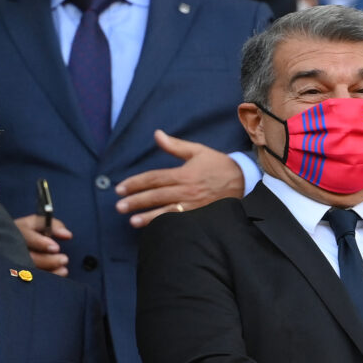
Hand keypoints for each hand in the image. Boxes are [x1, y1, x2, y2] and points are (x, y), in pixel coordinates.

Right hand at [14, 214, 71, 275]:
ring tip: (64, 270)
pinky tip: (57, 277)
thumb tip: (67, 235)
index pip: (25, 236)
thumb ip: (54, 226)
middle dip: (48, 260)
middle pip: (28, 256)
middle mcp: (12, 247)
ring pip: (29, 271)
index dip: (40, 242)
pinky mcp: (19, 275)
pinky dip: (46, 279)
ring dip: (49, 272)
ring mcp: (13, 263)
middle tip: (65, 259)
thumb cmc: (33, 233)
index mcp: (17, 230)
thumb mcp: (41, 224)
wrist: (18, 245)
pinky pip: (31, 280)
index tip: (57, 247)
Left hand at [114, 130, 243, 227]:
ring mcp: (194, 205)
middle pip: (156, 196)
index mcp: (184, 173)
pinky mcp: (200, 216)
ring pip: (166, 212)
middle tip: (119, 207)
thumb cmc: (218, 166)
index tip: (120, 188)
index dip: (135, 183)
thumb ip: (175, 146)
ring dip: (148, 217)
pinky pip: (180, 221)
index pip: (154, 178)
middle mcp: (187, 190)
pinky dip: (166, 225)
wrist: (244, 182)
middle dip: (136, 201)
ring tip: (132, 221)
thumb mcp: (198, 151)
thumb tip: (157, 134)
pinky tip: (155, 229)